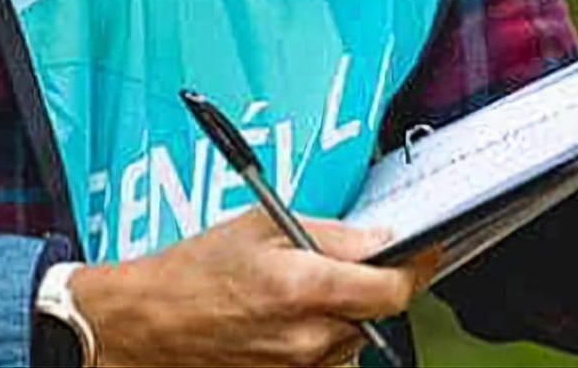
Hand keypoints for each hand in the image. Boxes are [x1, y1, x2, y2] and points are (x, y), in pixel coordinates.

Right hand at [71, 208, 434, 366]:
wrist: (152, 322)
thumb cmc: (198, 269)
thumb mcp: (263, 224)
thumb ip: (332, 234)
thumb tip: (381, 238)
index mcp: (305, 288)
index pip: (391, 290)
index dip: (416, 268)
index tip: (425, 250)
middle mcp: (308, 338)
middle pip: (376, 313)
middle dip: (373, 283)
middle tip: (350, 258)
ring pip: (355, 337)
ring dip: (348, 310)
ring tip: (305, 286)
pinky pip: (329, 359)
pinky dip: (326, 335)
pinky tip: (295, 315)